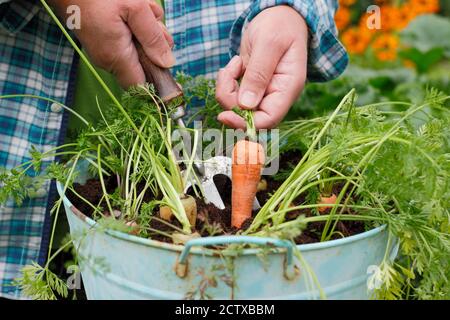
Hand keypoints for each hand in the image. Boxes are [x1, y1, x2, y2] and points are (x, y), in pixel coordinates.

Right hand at [50, 0, 173, 87]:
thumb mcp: (136, 9)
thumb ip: (153, 37)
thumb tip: (167, 63)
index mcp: (116, 56)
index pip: (141, 88)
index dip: (157, 85)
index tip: (169, 70)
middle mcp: (108, 60)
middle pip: (143, 67)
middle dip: (155, 47)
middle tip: (155, 24)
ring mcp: (103, 51)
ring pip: (137, 52)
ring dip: (147, 33)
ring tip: (142, 9)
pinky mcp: (102, 42)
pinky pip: (126, 42)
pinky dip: (135, 27)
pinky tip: (133, 9)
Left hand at [216, 6, 307, 128]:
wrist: (278, 14)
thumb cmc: (280, 25)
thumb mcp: (269, 45)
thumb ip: (258, 74)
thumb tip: (246, 105)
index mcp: (287, 89)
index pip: (267, 120)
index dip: (245, 123)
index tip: (225, 114)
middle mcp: (275, 95)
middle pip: (248, 116)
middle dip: (230, 98)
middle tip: (229, 72)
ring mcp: (262, 92)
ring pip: (236, 106)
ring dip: (227, 87)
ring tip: (233, 64)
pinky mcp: (250, 86)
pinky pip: (233, 94)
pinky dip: (227, 82)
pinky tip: (235, 65)